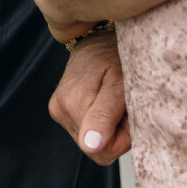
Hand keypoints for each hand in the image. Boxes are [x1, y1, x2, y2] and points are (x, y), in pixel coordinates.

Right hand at [50, 32, 130, 163]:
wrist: (101, 36)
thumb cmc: (117, 56)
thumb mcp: (121, 84)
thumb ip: (105, 115)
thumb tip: (88, 145)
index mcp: (72, 105)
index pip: (103, 151)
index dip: (122, 137)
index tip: (128, 112)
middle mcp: (59, 109)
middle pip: (96, 148)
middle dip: (116, 131)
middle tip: (123, 103)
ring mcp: (58, 109)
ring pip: (92, 140)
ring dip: (109, 125)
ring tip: (114, 98)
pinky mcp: (60, 108)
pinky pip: (87, 130)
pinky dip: (101, 120)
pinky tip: (104, 99)